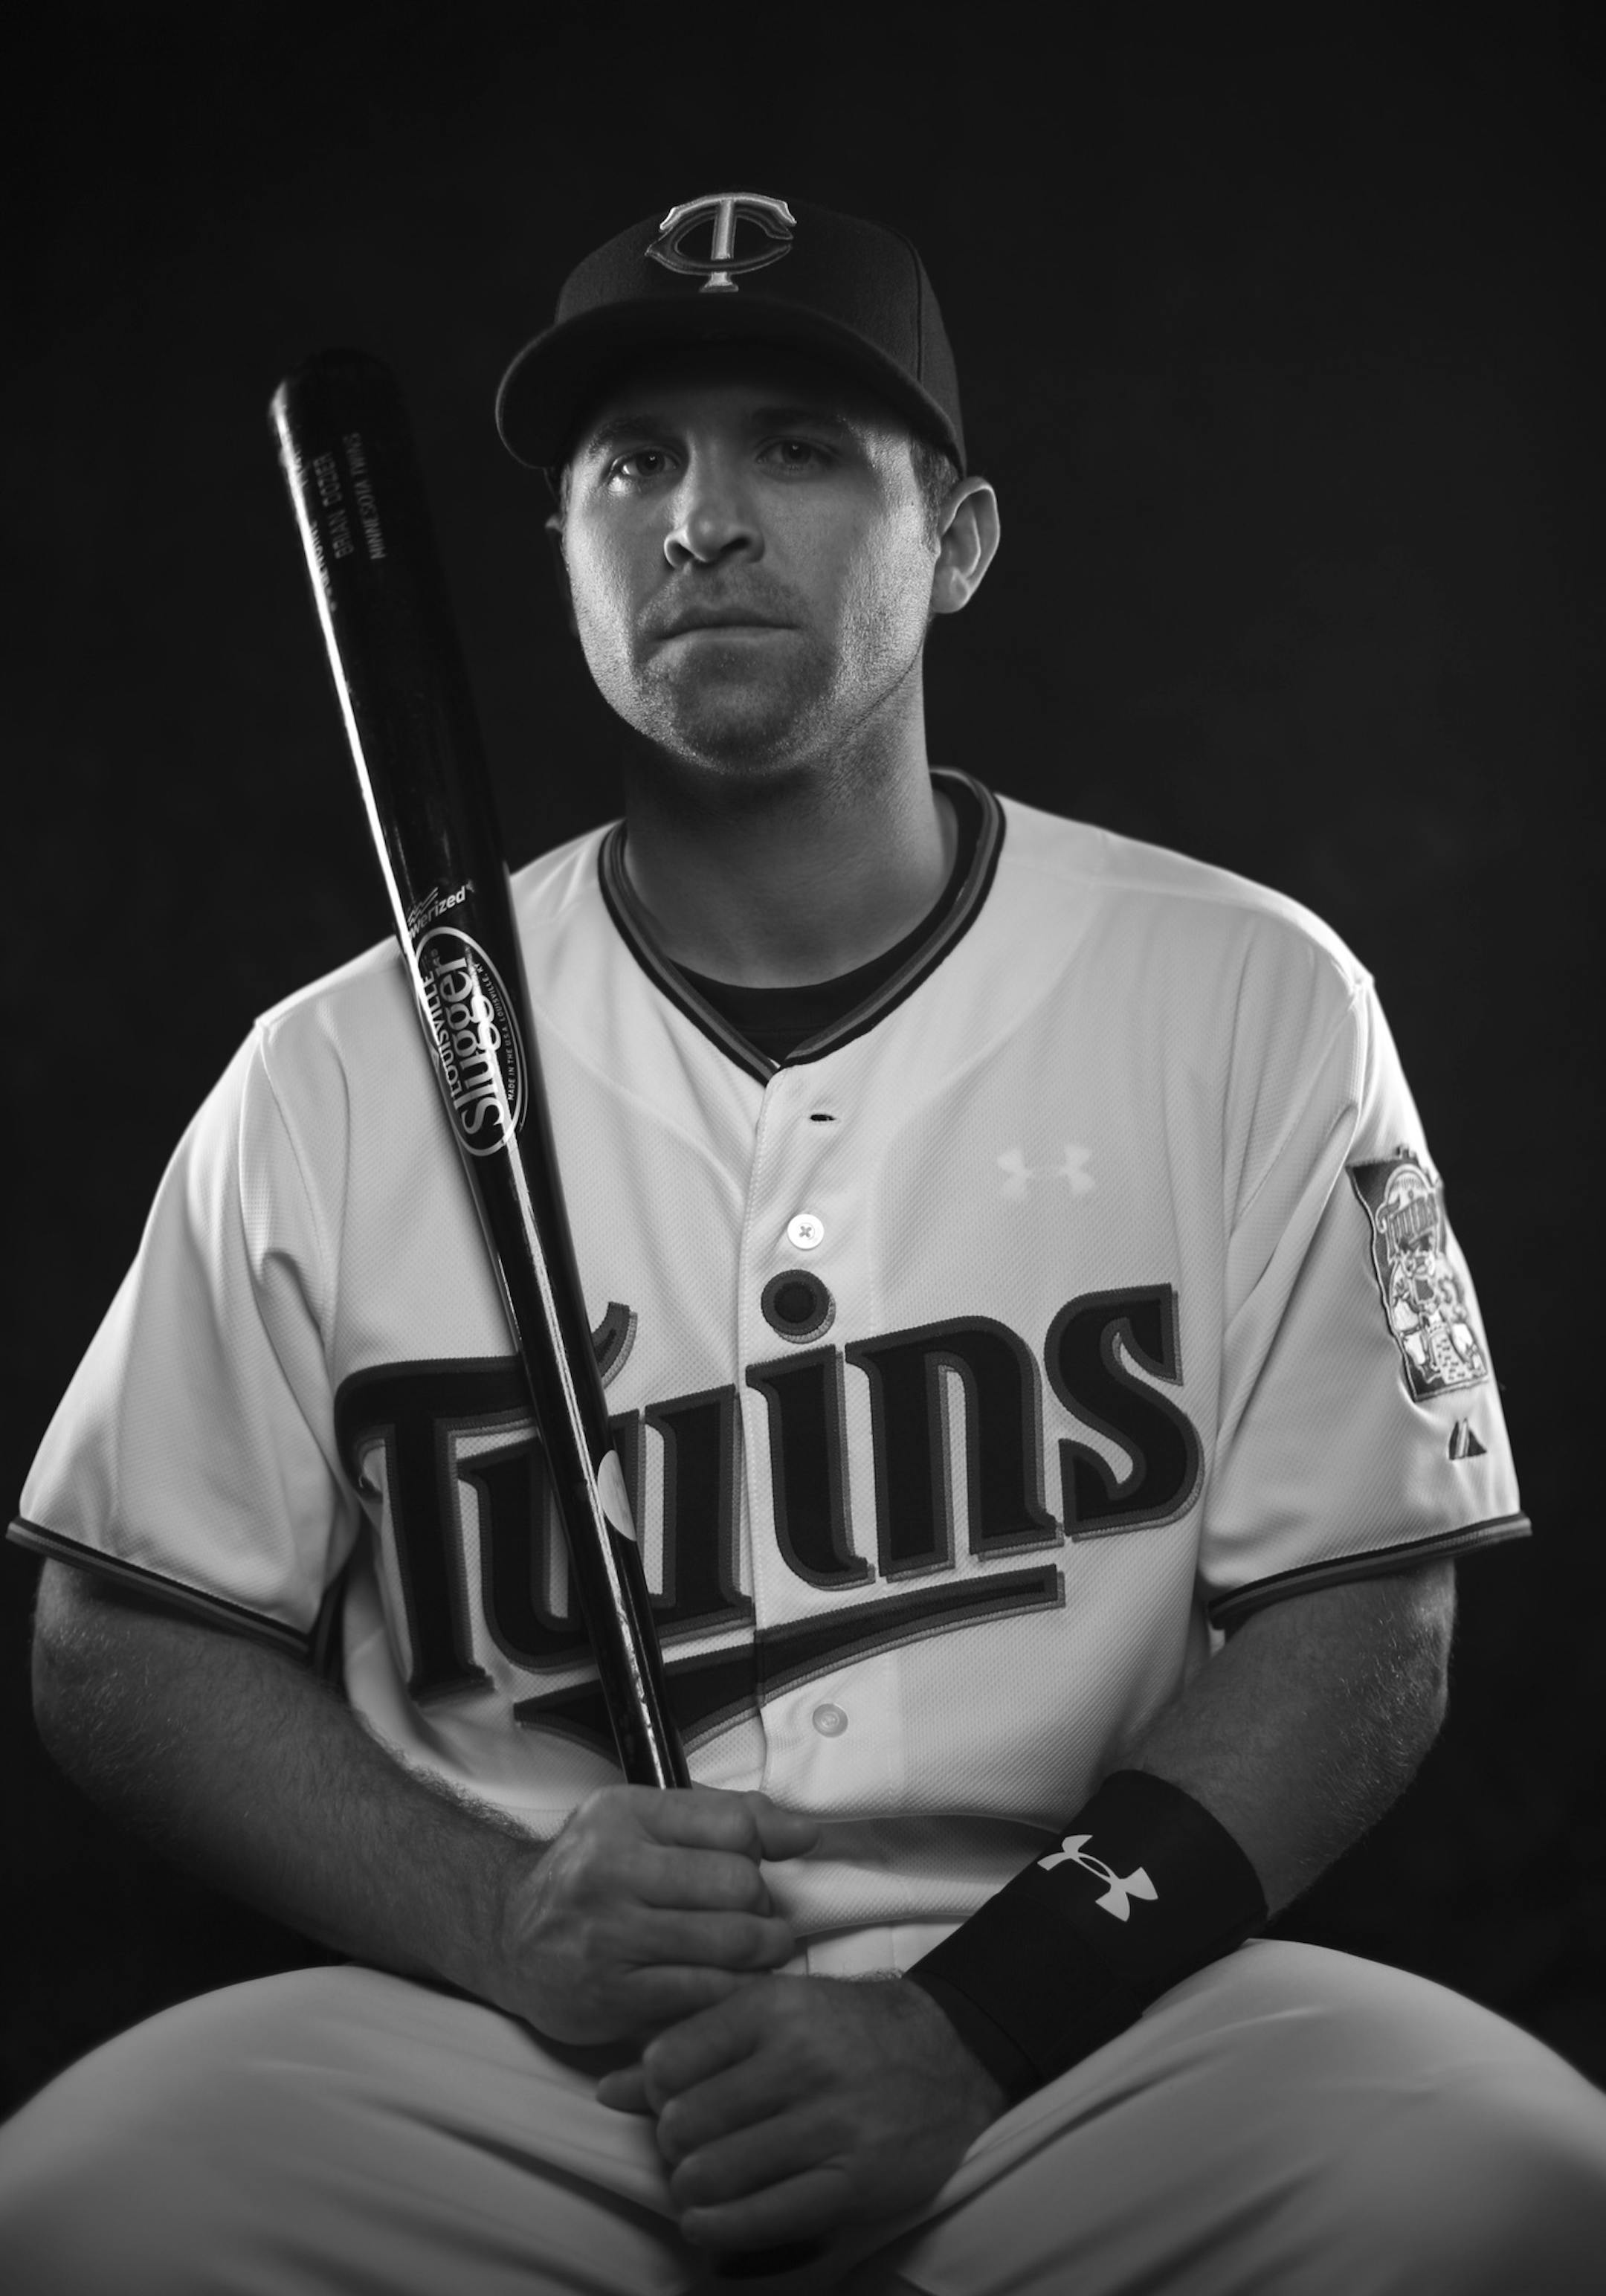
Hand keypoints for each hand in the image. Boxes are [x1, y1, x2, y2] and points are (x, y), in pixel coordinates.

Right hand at [495, 1785, 818, 2047]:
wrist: (506, 1932)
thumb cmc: (592, 1872)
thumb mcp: (643, 1822)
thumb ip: (722, 1817)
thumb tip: (803, 1833)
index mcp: (624, 1815)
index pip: (732, 1824)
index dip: (768, 1846)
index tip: (774, 1861)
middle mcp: (611, 1870)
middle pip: (738, 1885)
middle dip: (764, 1905)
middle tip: (762, 1916)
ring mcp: (609, 1937)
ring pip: (729, 1944)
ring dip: (764, 1951)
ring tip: (764, 1950)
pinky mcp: (612, 1997)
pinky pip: (704, 1994)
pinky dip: (735, 1991)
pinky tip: (734, 1984)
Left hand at [598, 1974, 1006, 2254]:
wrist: (950, 2052)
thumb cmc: (846, 2031)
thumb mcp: (774, 2013)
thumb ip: (693, 2045)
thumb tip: (609, 2090)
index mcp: (774, 2008)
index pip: (669, 2061)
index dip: (654, 2093)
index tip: (670, 2103)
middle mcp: (801, 2060)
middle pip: (685, 2125)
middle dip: (673, 2148)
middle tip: (687, 2151)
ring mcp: (831, 2124)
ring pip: (715, 2176)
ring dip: (691, 2193)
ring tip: (699, 2188)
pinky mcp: (855, 2183)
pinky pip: (762, 2222)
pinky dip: (719, 2232)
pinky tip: (711, 2222)